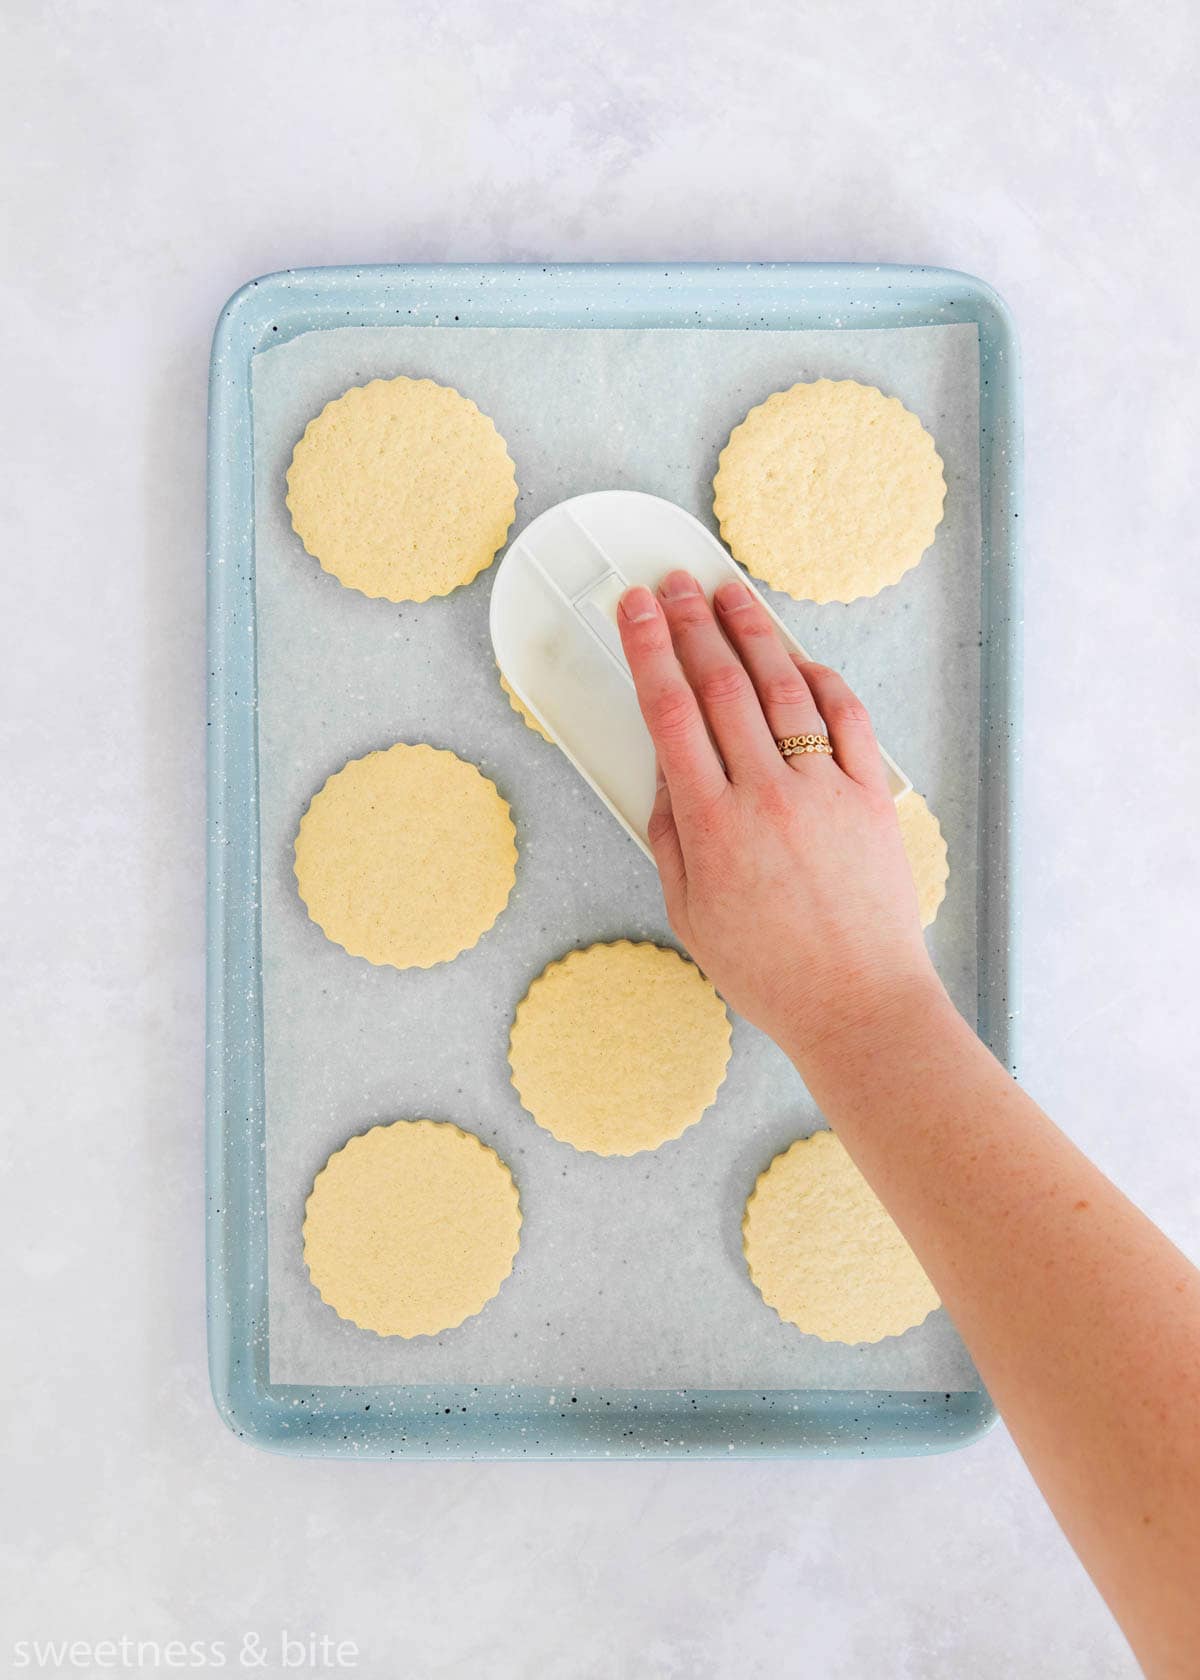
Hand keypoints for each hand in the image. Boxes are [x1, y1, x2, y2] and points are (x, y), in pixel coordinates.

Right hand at [617, 571, 939, 1062]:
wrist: (860, 1006)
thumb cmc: (772, 972)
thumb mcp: (690, 914)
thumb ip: (670, 835)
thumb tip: (664, 768)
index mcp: (712, 826)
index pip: (669, 712)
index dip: (648, 649)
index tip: (634, 610)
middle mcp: (766, 796)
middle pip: (721, 685)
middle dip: (691, 624)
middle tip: (673, 583)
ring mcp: (824, 791)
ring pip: (783, 688)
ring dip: (752, 632)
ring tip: (729, 594)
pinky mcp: (870, 797)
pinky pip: (846, 718)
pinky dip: (820, 678)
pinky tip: (798, 655)